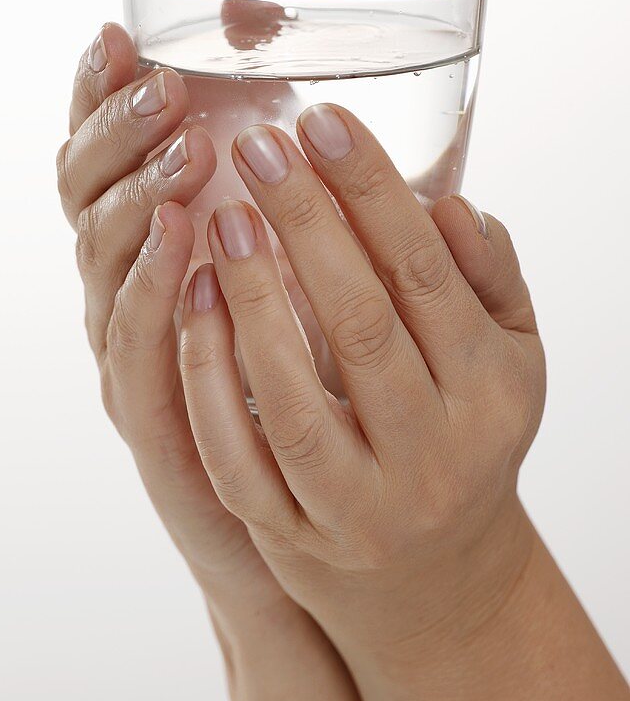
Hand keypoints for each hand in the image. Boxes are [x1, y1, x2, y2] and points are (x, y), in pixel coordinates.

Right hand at [56, 23, 286, 613]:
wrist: (306, 510)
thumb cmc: (316, 378)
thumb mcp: (313, 274)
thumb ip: (308, 204)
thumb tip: (331, 112)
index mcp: (157, 247)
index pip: (109, 156)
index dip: (102, 96)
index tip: (119, 33)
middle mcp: (127, 292)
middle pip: (85, 193)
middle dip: (116, 131)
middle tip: (160, 84)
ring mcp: (128, 352)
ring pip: (103, 262)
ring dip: (138, 199)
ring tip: (184, 147)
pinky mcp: (147, 416)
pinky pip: (138, 346)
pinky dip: (156, 290)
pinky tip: (186, 241)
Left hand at [178, 105, 546, 648]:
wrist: (436, 578)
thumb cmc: (467, 441)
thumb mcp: (509, 364)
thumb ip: (490, 283)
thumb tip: (452, 205)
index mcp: (491, 394)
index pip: (426, 274)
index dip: (372, 192)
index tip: (322, 122)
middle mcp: (434, 454)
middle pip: (360, 322)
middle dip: (304, 223)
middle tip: (256, 147)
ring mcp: (361, 505)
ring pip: (293, 398)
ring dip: (250, 298)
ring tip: (218, 217)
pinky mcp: (296, 536)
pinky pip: (241, 458)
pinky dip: (208, 381)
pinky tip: (191, 307)